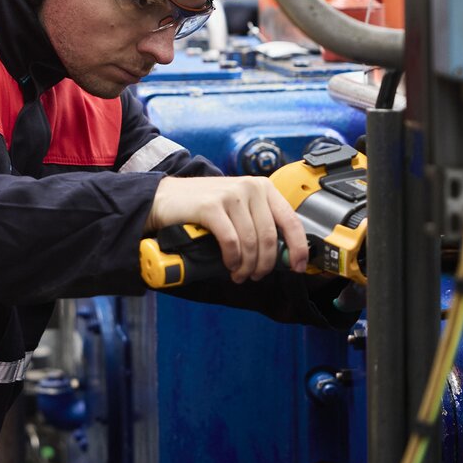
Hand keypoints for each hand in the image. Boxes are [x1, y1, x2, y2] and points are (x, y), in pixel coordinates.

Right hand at [148, 176, 306, 281]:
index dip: (298, 247)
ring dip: (247, 265)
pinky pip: (231, 241)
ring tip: (240, 274)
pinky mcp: (211, 206)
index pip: (291, 220)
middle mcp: (250, 187)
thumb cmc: (203, 207)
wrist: (164, 197)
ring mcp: (230, 195)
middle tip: (255, 275)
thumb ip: (259, 222)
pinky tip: (229, 264)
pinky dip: (232, 258)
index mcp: (262, 187)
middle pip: (269, 236)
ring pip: (251, 242)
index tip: (298, 266)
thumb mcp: (238, 208)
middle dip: (265, 264)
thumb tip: (283, 254)